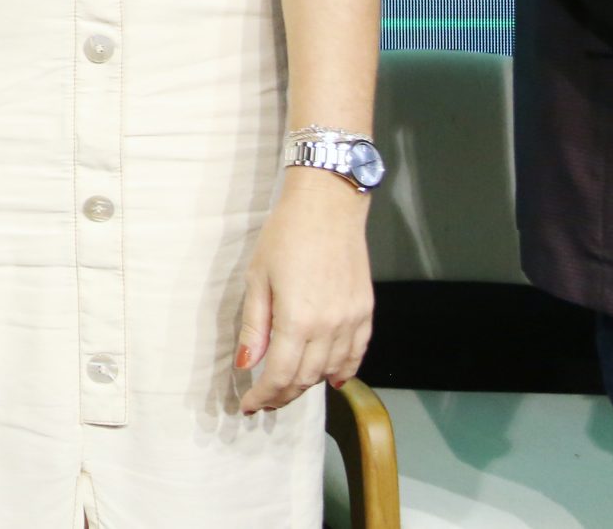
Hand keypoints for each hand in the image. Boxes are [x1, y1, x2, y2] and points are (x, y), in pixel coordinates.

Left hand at [235, 168, 373, 413]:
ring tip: (288, 389)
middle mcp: (330, 326)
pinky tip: (331, 378)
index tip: (249, 404)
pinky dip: (343, 370)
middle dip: (282, 395)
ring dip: (309, 384)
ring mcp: (352, 321)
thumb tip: (247, 364)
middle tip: (264, 401)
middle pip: (306, 378)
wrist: (327, 208)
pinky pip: (357, 354)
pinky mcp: (366, 312)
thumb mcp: (258, 279)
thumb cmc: (285, 236)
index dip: (263, 395)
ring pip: (332, 370)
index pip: (281, 374)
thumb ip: (255, 326)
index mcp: (298, 319)